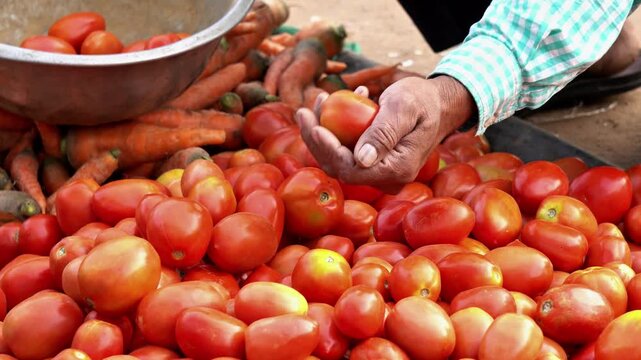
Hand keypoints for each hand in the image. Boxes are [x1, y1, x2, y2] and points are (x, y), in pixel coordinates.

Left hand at [296, 75, 474, 191]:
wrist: (437, 105)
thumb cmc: (423, 100)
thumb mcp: (404, 108)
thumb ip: (384, 133)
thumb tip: (361, 160)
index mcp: (396, 171)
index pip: (350, 169)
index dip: (327, 149)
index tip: (314, 124)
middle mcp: (386, 178)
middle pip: (338, 167)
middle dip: (316, 139)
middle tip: (303, 110)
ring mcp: (378, 172)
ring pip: (338, 159)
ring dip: (321, 131)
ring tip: (318, 100)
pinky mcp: (371, 162)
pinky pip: (345, 151)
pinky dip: (334, 129)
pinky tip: (332, 102)